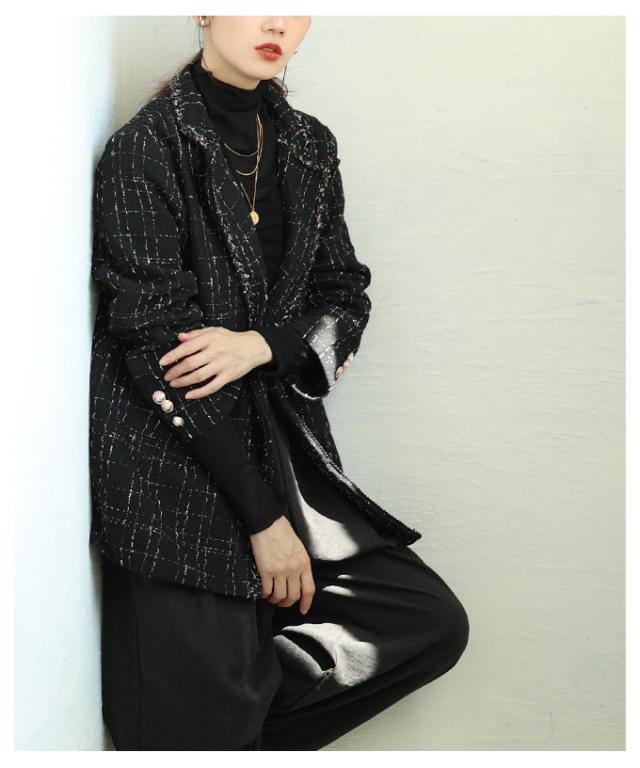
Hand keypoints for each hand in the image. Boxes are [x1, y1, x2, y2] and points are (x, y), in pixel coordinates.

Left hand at [158, 327, 272, 398]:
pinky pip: (212, 387)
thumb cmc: (231, 338)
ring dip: (183, 381)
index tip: (163, 362)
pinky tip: (189, 395)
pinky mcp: (229, 376)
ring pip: (199, 376)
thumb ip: (197, 334)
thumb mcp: (214, 330)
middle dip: (176, 371)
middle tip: (167, 376)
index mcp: (210, 338)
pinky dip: (199, 392)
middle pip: (190, 363)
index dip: (173, 355)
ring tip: (174, 384)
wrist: (254, 347)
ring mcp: (222, 365)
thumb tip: (180, 337)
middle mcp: (215, 351)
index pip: (187, 347)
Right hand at [250, 516, 315, 614]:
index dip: (306, 603)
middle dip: (287, 603)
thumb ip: (300, 565)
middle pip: (293, 596)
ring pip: (279, 596)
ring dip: (274, 600)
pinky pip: (266, 590)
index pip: (308, 589)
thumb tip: (298, 580)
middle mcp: (293, 569)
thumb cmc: (283, 532)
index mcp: (304, 563)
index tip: (303, 610)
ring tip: (271, 597)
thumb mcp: (299, 548)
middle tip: (282, 602)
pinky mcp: (265, 570)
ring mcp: (279, 570)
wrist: (268, 523)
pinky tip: (263, 591)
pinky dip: (264, 594)